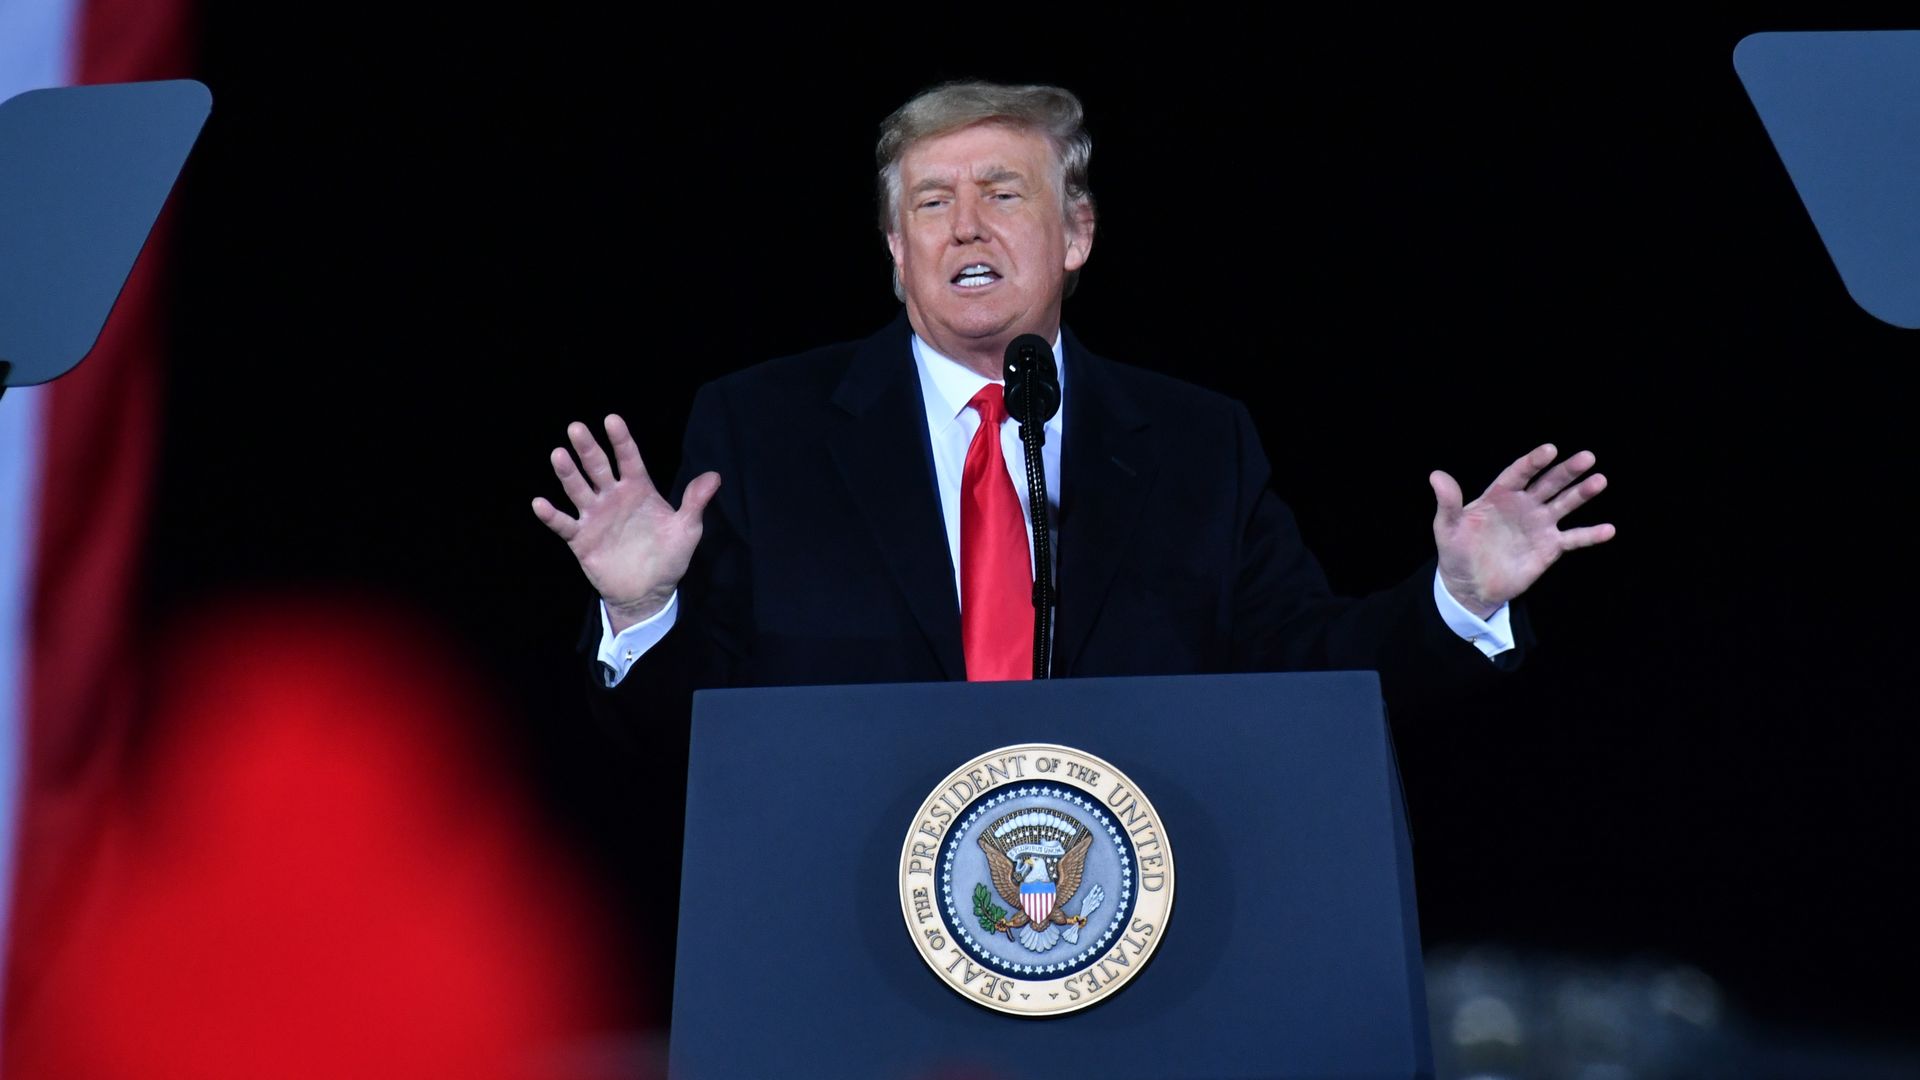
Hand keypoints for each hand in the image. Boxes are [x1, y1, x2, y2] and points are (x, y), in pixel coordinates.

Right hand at [531, 415, 720, 632]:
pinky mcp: (581, 538)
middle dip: (588, 448)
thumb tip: (715, 476)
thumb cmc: (669, 557)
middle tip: (576, 428)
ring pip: (578, 489)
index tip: (612, 420)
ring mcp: (595, 516)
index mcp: (639, 489)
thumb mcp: (687, 530)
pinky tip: (540, 503)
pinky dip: (551, 515)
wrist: (648, 592)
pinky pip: (564, 524)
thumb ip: (695, 503)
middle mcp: (614, 497)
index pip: (629, 459)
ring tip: (559, 455)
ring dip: (568, 473)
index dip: (621, 440)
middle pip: (598, 467)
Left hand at [1429, 443, 1614, 617]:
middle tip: (1587, 457)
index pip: (1519, 473)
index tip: (1550, 450)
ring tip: (1600, 480)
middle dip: (1567, 470)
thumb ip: (1447, 502)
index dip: (1533, 461)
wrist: (1469, 585)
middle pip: (1548, 483)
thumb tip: (1436, 476)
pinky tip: (1608, 529)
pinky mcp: (1549, 547)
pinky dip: (1590, 535)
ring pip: (1564, 504)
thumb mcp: (1446, 527)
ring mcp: (1539, 524)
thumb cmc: (1455, 552)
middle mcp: (1523, 504)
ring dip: (1582, 493)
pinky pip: (1573, 539)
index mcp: (1499, 495)